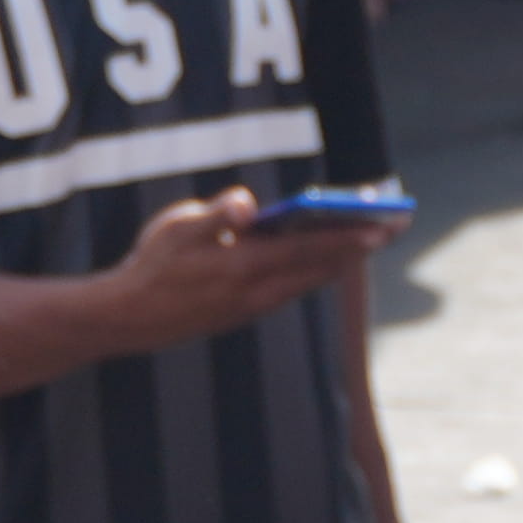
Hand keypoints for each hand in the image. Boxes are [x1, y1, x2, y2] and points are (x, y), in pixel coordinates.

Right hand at [93, 187, 385, 347]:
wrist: (129, 318)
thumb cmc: (151, 264)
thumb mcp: (176, 228)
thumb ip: (216, 215)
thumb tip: (246, 203)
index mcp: (243, 267)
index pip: (308, 249)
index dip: (348, 237)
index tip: (383, 226)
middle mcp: (256, 292)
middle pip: (319, 267)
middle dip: (357, 247)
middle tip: (394, 228)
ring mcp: (253, 307)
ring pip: (309, 281)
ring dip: (340, 260)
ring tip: (369, 239)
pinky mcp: (245, 313)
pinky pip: (291, 289)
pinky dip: (314, 272)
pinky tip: (327, 260)